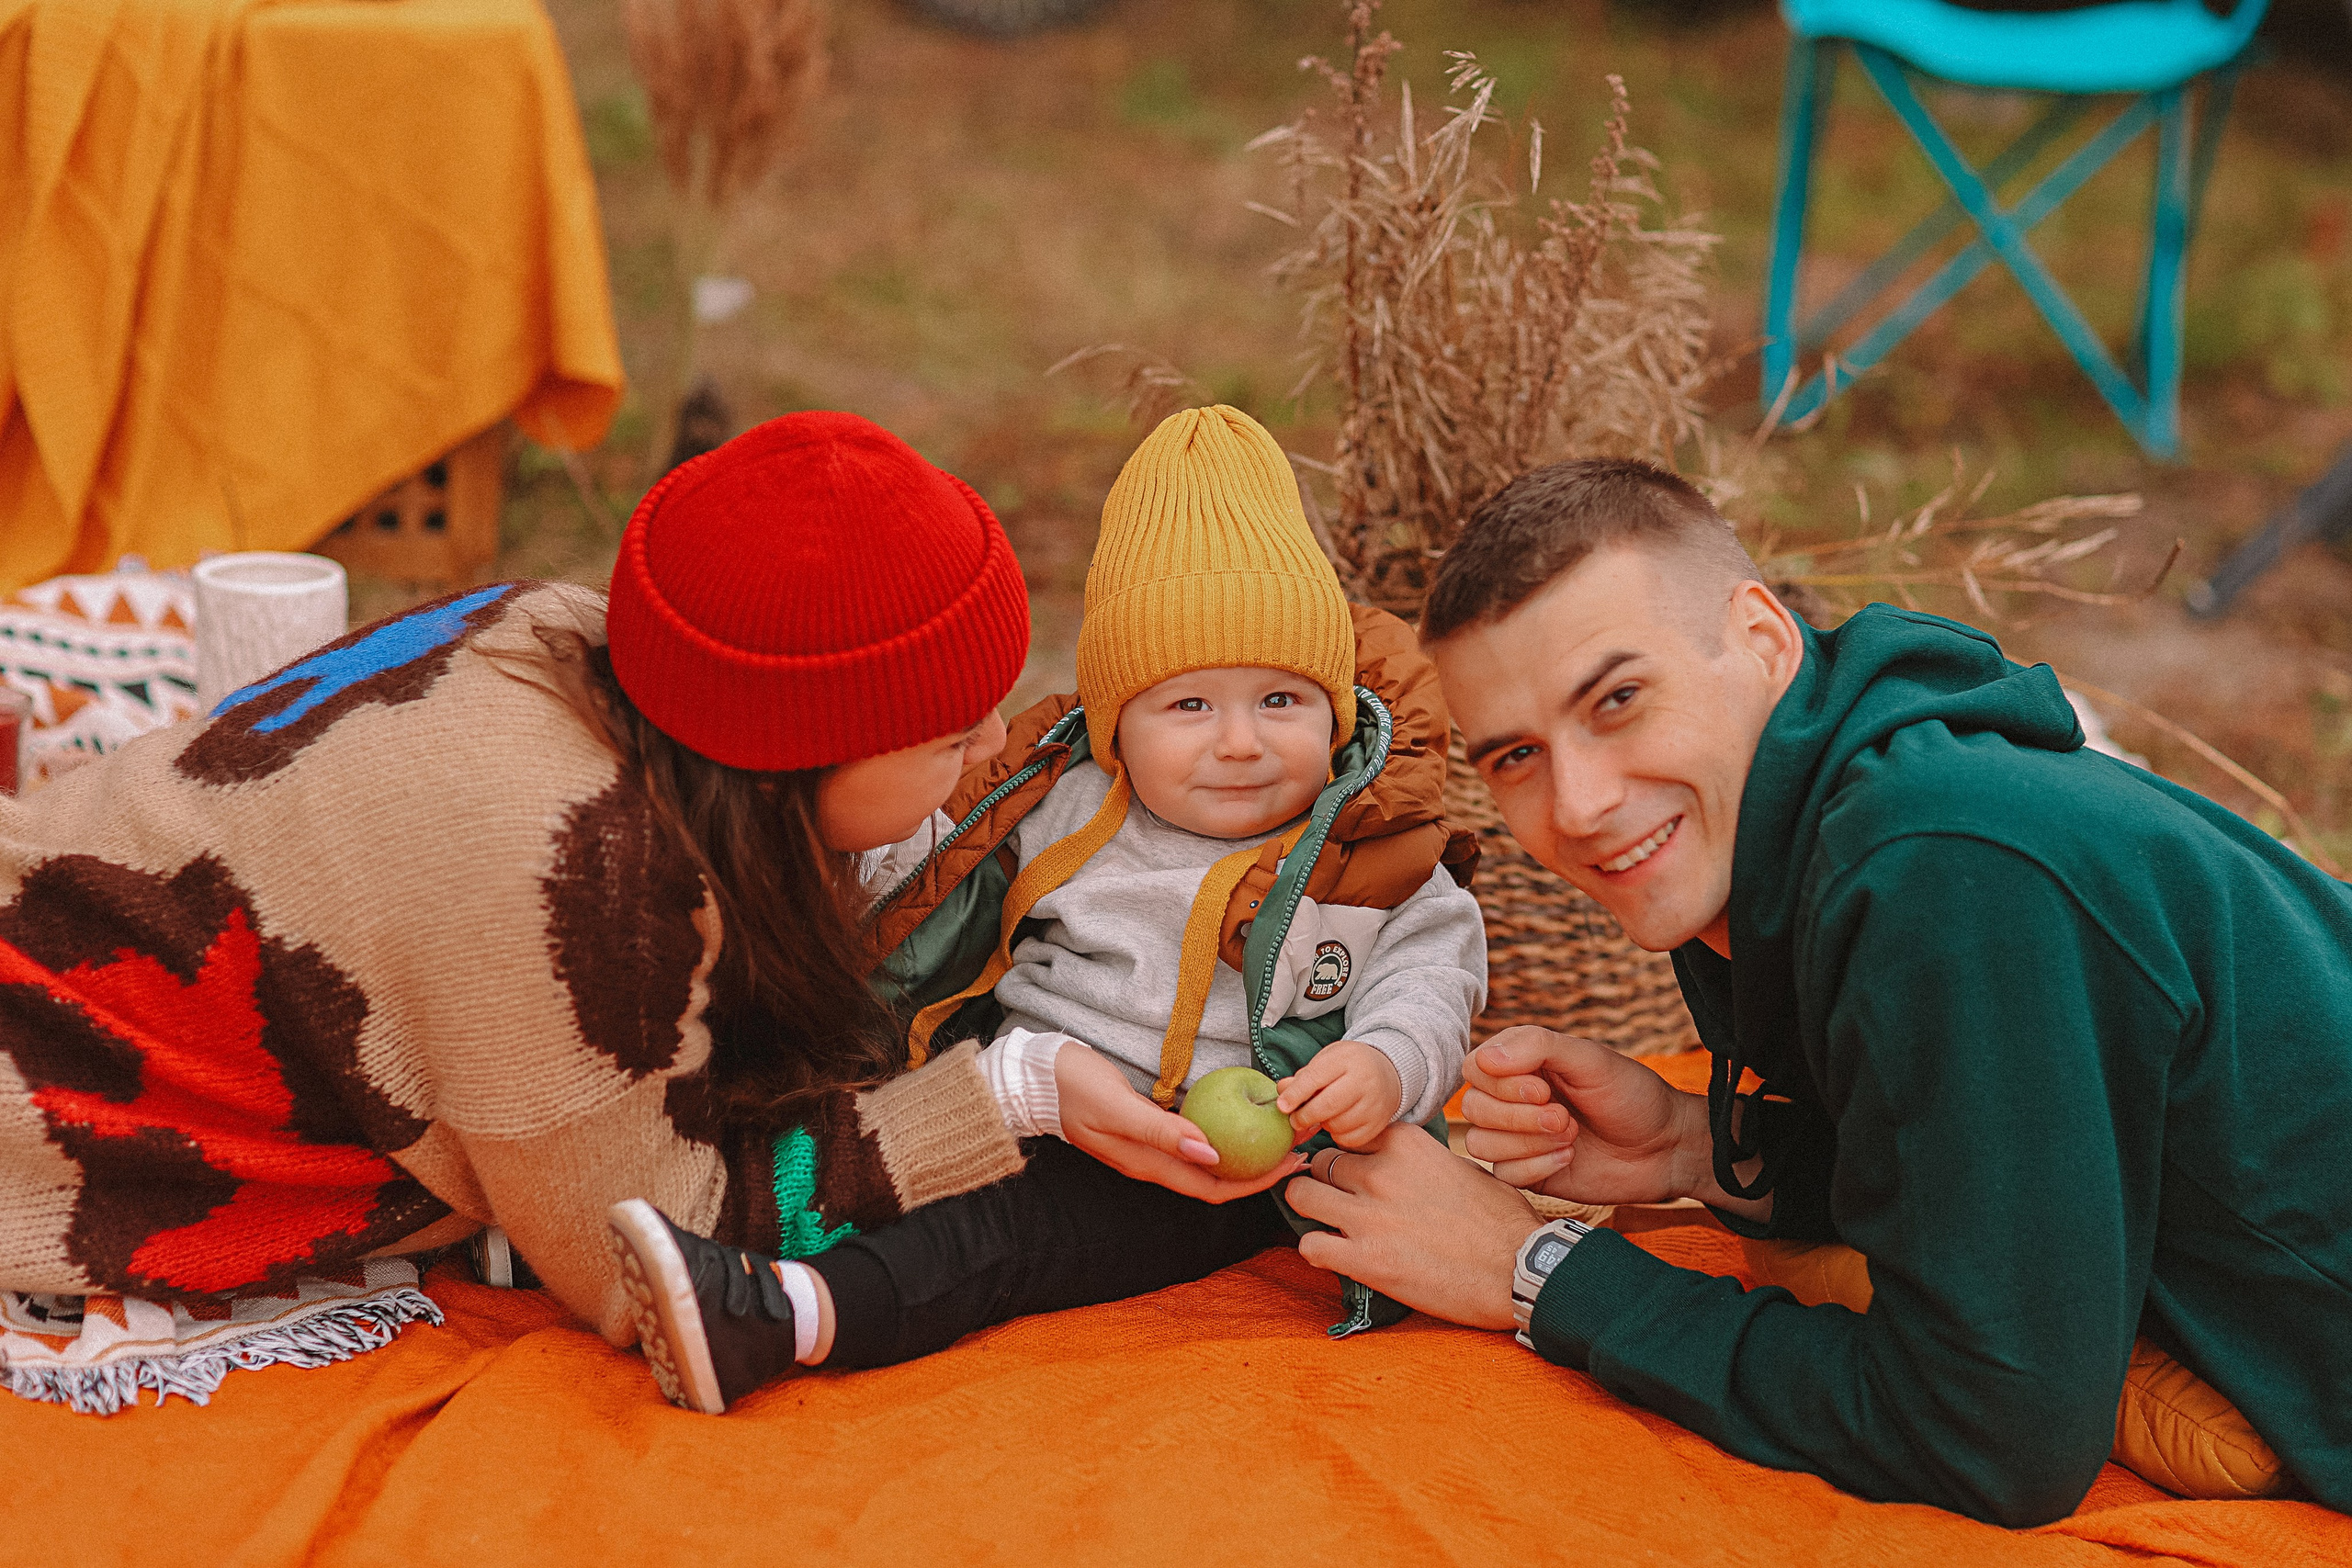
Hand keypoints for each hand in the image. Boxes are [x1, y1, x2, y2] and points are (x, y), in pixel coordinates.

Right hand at [1054, 1039, 1303, 1202]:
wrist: (1034, 1077)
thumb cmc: (1074, 1087)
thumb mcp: (1118, 1106)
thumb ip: (1162, 1131)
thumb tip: (1214, 1154)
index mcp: (1148, 1165)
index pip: (1213, 1187)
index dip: (1255, 1184)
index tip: (1292, 1165)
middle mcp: (1152, 1163)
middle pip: (1217, 1178)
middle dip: (1260, 1168)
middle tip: (1299, 1146)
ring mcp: (1147, 1147)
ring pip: (1206, 1159)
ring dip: (1243, 1151)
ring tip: (1277, 1131)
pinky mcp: (1145, 1128)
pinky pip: (1192, 1139)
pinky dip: (1221, 1132)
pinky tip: (1237, 1114)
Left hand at [1276, 1040, 1402, 1149]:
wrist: (1387, 1073)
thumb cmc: (1349, 1066)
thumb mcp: (1327, 1060)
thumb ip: (1304, 1076)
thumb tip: (1282, 1090)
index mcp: (1347, 1058)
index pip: (1316, 1077)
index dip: (1295, 1094)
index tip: (1282, 1106)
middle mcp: (1365, 1080)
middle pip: (1328, 1105)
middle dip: (1305, 1116)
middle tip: (1295, 1120)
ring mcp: (1375, 1103)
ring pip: (1338, 1124)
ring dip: (1323, 1125)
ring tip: (1323, 1115)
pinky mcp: (1379, 1122)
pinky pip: (1350, 1139)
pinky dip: (1338, 1135)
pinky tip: (1338, 1123)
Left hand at [1284, 1126, 1540, 1330]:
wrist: (1521, 1270)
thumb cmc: (1503, 1222)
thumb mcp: (1463, 1169)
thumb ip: (1422, 1161)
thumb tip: (1403, 1165)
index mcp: (1407, 1144)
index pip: (1352, 1134)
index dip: (1352, 1153)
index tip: (1355, 1170)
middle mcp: (1381, 1172)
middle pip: (1321, 1161)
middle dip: (1326, 1179)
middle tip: (1339, 1199)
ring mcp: (1368, 1215)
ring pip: (1302, 1195)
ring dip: (1311, 1208)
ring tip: (1327, 1223)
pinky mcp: (1364, 1260)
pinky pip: (1309, 1246)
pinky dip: (1317, 1251)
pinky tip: (1336, 1256)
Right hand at [1459, 1026, 1714, 1208]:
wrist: (1664, 1148)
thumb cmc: (1631, 1095)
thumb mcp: (1590, 1059)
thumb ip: (1537, 1046)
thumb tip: (1487, 1059)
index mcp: (1522, 1064)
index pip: (1475, 1068)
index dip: (1502, 1084)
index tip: (1544, 1088)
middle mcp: (1512, 1099)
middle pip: (1473, 1108)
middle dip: (1519, 1117)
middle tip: (1563, 1118)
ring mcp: (1517, 1137)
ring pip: (1480, 1143)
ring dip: (1527, 1143)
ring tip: (1570, 1137)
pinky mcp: (1526, 1172)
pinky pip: (1502, 1174)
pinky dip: (1536, 1167)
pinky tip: (1569, 1159)